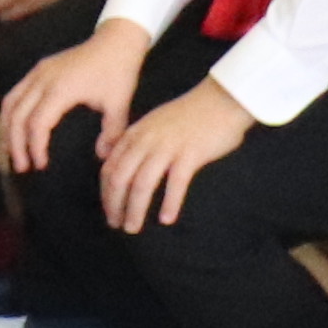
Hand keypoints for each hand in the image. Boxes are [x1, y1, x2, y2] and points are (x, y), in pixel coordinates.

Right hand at [0, 28, 151, 174]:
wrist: (115, 41)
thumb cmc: (119, 71)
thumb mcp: (119, 103)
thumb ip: (111, 132)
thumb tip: (103, 156)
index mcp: (61, 89)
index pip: (37, 124)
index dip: (35, 147)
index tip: (40, 165)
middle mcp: (42, 80)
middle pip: (16, 117)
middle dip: (15, 144)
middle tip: (21, 167)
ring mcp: (37, 73)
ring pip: (9, 104)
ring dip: (8, 129)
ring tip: (13, 151)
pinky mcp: (37, 70)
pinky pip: (14, 94)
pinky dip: (10, 114)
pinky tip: (16, 128)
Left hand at [100, 80, 258, 231]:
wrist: (221, 99)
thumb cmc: (190, 115)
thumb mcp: (154, 124)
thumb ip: (137, 143)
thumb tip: (123, 164)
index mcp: (134, 135)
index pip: (109, 168)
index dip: (105, 193)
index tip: (108, 210)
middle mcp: (145, 141)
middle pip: (120, 178)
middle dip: (114, 204)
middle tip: (115, 224)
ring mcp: (167, 147)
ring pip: (142, 184)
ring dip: (135, 209)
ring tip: (133, 227)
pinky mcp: (190, 154)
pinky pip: (176, 183)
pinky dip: (170, 203)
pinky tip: (166, 219)